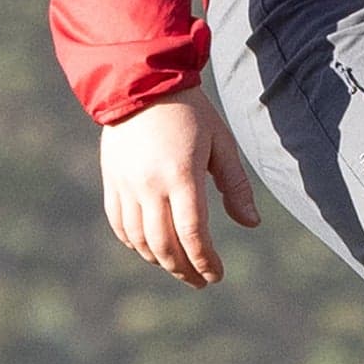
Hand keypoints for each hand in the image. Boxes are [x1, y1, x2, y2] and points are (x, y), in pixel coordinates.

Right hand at [100, 85, 260, 286]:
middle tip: (200, 281)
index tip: (216, 275)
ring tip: (178, 267)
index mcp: (182, 175)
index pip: (193, 234)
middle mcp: (150, 184)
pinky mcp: (111, 181)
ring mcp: (126, 184)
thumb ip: (236, 186)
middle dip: (184, 269)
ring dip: (160, 261)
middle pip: (165, 245)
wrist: (142, 82)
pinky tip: (150, 249)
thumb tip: (252, 224)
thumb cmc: (191, 111)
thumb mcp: (221, 143)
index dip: (206, 261)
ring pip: (139, 240)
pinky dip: (134, 244)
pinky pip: (119, 224)